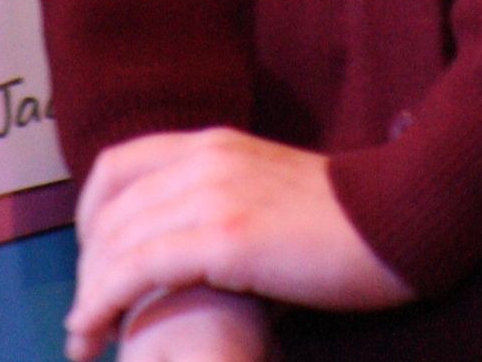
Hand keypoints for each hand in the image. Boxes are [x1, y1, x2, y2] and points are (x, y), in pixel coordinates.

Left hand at [68, 132, 411, 361]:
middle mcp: (206, 158)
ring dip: (86, 294)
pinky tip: (95, 333)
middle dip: (83, 268)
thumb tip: (187, 244)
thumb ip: (224, 199)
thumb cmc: (343, 224)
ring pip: (117, 241)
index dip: (87, 217)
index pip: (117, 166)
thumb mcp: (268, 191)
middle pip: (108, 209)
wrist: (400, 221)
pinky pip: (140, 267)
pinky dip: (103, 301)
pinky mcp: (228, 239)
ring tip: (82, 339)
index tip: (90, 264)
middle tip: (83, 318)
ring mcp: (216, 194)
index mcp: (213, 143)